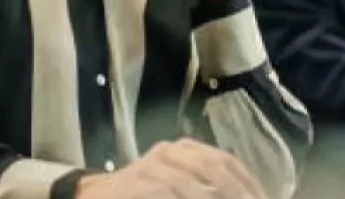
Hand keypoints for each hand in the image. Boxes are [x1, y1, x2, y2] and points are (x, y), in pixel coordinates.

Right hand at [75, 138, 267, 198]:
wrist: (96, 196)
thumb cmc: (143, 195)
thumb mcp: (179, 188)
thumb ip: (207, 189)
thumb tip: (244, 194)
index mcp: (186, 150)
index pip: (226, 161)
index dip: (248, 183)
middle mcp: (171, 152)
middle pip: (214, 168)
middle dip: (236, 191)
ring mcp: (152, 166)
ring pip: (192, 184)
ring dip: (211, 198)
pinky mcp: (138, 183)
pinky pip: (165, 192)